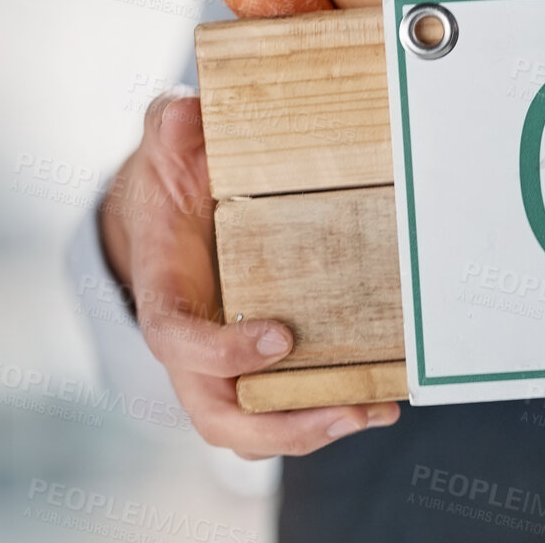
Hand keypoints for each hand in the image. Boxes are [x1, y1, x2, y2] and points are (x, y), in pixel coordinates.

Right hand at [99, 93, 398, 456]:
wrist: (169, 210)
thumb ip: (172, 127)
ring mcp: (222, 363)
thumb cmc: (172, 179)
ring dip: (312, 429)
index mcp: (163, 293)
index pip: (176, 339)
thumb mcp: (167, 144)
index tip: (278, 338)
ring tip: (375, 410)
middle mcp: (189, 344)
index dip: (220, 352)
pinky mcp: (256, 366)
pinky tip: (381, 400)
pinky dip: (328, 411)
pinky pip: (283, 407)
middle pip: (215, 413)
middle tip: (345, 409)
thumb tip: (185, 114)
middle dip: (278, 425)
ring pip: (252, 427)